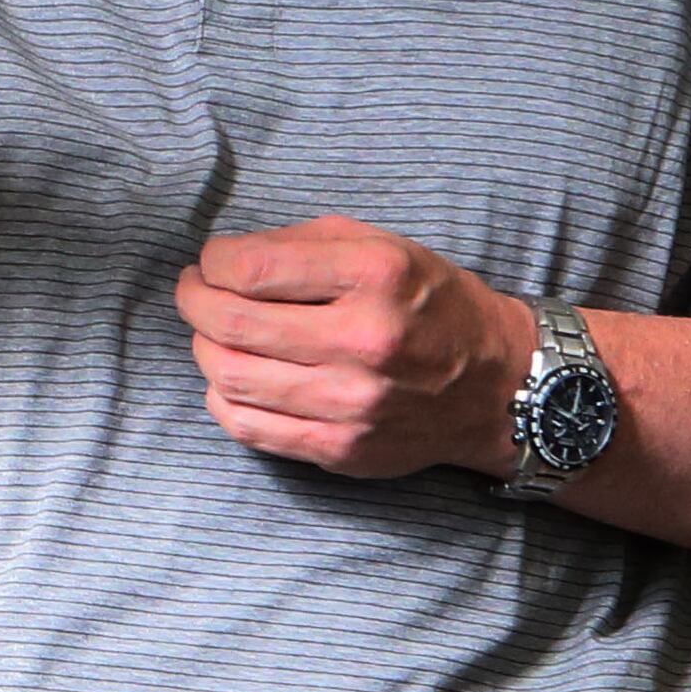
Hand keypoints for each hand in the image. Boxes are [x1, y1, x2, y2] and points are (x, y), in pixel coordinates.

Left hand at [175, 216, 536, 478]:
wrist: (496, 386)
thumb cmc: (428, 304)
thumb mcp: (381, 246)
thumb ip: (300, 243)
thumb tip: (221, 259)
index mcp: (376, 277)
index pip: (252, 269)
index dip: (214, 262)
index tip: (213, 261)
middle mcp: (365, 341)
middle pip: (231, 324)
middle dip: (194, 301)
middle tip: (194, 292)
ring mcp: (352, 402)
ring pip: (230, 377)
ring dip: (204, 348)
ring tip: (213, 332)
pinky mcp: (341, 448)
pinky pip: (247, 426)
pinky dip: (223, 397)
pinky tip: (235, 376)